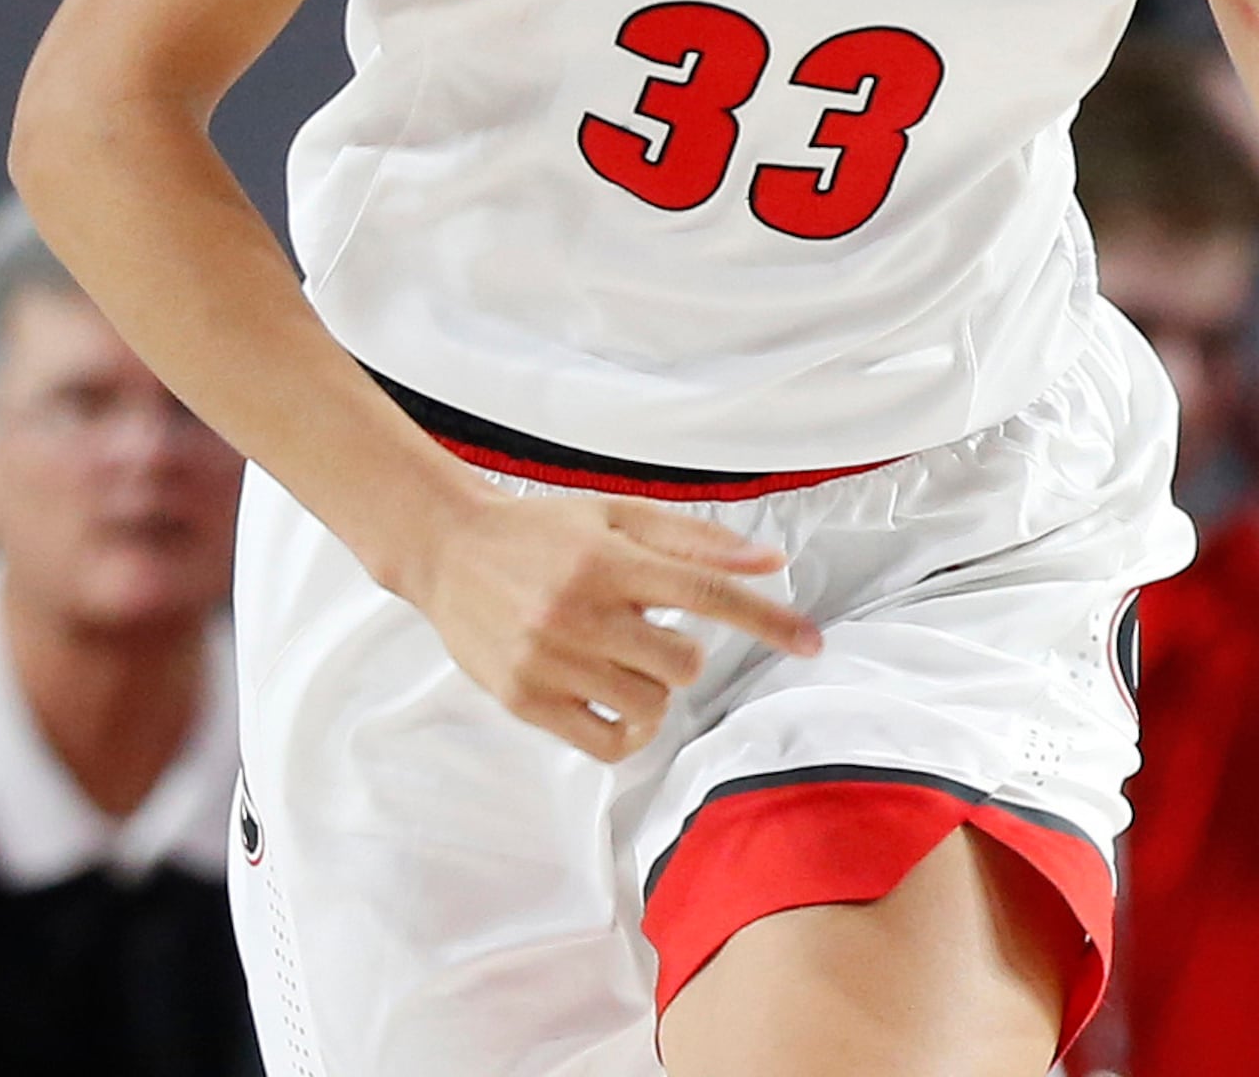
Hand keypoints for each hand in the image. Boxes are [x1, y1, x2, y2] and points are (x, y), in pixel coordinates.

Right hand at [401, 490, 820, 761]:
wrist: (447, 549)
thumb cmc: (542, 532)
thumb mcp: (617, 515)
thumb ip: (695, 540)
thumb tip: (770, 560)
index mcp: (607, 557)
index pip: (707, 592)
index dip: (766, 619)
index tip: (812, 642)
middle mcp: (578, 610)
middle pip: (683, 663)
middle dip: (684, 654)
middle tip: (649, 633)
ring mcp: (548, 660)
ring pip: (649, 704)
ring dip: (653, 688)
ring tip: (622, 660)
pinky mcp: (525, 699)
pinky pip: (608, 742)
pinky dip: (629, 730)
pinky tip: (616, 701)